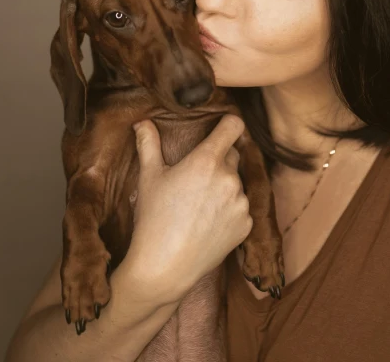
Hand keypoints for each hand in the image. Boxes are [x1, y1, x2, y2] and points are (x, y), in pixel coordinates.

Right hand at [120, 114, 252, 305]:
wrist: (165, 267)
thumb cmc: (153, 219)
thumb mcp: (148, 177)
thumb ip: (148, 144)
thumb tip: (142, 122)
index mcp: (207, 160)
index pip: (233, 125)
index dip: (228, 123)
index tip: (221, 127)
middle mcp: (229, 178)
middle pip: (232, 155)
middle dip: (217, 160)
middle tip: (196, 177)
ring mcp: (241, 202)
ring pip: (236, 183)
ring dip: (223, 187)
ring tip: (199, 205)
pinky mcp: (247, 224)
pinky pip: (241, 208)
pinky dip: (229, 211)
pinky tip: (208, 223)